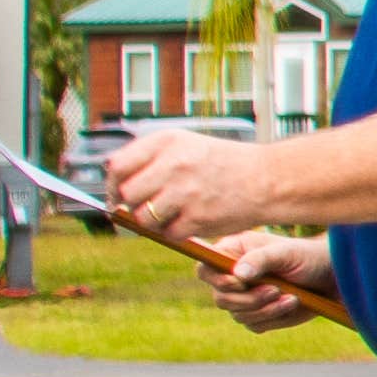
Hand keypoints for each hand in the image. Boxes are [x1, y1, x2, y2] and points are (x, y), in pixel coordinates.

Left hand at [101, 122, 271, 235]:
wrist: (265, 179)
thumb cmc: (220, 163)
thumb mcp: (185, 144)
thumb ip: (148, 158)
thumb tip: (112, 183)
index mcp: (167, 142)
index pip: (117, 167)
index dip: (112, 184)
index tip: (117, 193)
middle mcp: (174, 165)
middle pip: (127, 195)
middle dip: (131, 204)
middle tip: (143, 207)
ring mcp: (185, 194)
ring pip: (143, 218)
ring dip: (151, 222)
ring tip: (169, 214)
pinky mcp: (197, 219)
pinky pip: (167, 234)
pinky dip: (173, 232)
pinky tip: (187, 221)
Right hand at [199, 227, 337, 330]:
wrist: (329, 276)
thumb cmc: (306, 256)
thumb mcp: (285, 253)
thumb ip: (260, 259)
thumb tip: (237, 274)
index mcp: (233, 253)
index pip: (205, 268)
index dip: (216, 279)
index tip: (240, 282)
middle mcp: (234, 277)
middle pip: (220, 298)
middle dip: (248, 299)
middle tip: (275, 290)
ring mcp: (245, 298)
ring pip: (237, 315)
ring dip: (264, 309)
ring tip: (290, 297)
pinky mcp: (258, 315)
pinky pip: (254, 325)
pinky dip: (274, 318)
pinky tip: (293, 303)